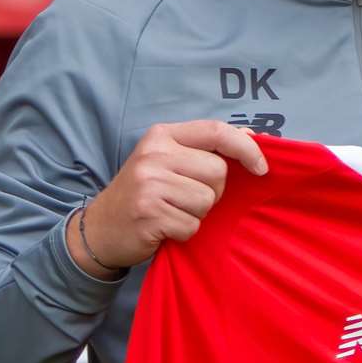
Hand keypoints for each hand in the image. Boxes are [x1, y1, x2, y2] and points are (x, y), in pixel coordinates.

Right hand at [71, 121, 267, 277]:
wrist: (99, 229)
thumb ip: (206, 147)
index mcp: (162, 135)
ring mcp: (149, 183)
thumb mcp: (169, 160)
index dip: (246, 148)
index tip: (262, 168)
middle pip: (218, 171)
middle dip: (214, 191)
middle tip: (187, 198)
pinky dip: (185, 231)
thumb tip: (251, 135)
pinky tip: (165, 227)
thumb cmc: (144, 193)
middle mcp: (154, 154)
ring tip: (173, 211)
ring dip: (198, 213)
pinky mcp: (149, 213)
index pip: (216, 131)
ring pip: (207, 199)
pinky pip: (192, 225)